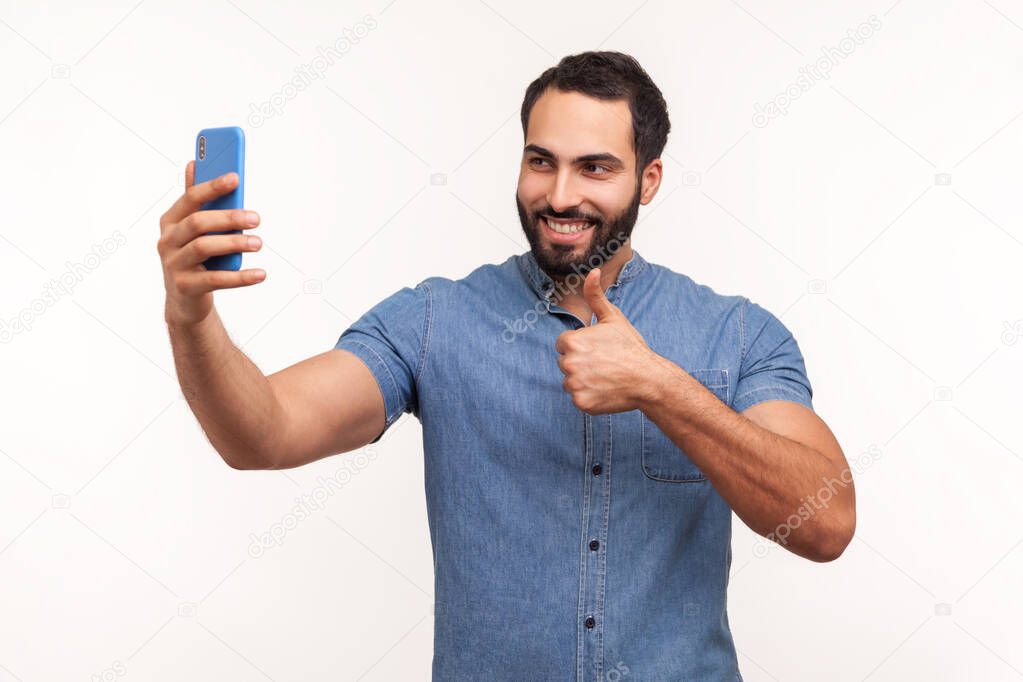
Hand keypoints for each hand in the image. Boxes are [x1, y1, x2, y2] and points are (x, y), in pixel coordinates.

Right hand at [158, 161, 265, 325]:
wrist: (184, 299)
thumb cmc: (194, 256)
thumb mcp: (193, 228)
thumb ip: (195, 199)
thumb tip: (192, 162)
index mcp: (170, 221)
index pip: (190, 198)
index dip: (212, 186)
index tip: (236, 177)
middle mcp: (167, 240)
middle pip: (198, 223)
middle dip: (228, 217)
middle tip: (255, 218)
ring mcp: (173, 264)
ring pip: (204, 248)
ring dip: (234, 243)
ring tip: (258, 243)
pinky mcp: (185, 287)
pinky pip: (215, 279)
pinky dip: (240, 277)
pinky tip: (260, 273)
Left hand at [555, 268, 661, 413]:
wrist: (648, 379)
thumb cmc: (631, 347)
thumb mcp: (613, 318)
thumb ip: (595, 295)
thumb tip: (592, 272)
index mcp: (572, 341)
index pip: (564, 344)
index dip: (582, 346)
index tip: (599, 349)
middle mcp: (569, 363)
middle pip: (565, 362)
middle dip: (581, 363)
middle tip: (604, 363)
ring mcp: (574, 385)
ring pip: (570, 381)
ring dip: (584, 380)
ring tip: (606, 376)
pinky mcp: (581, 402)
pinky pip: (579, 398)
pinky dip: (590, 396)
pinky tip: (606, 390)